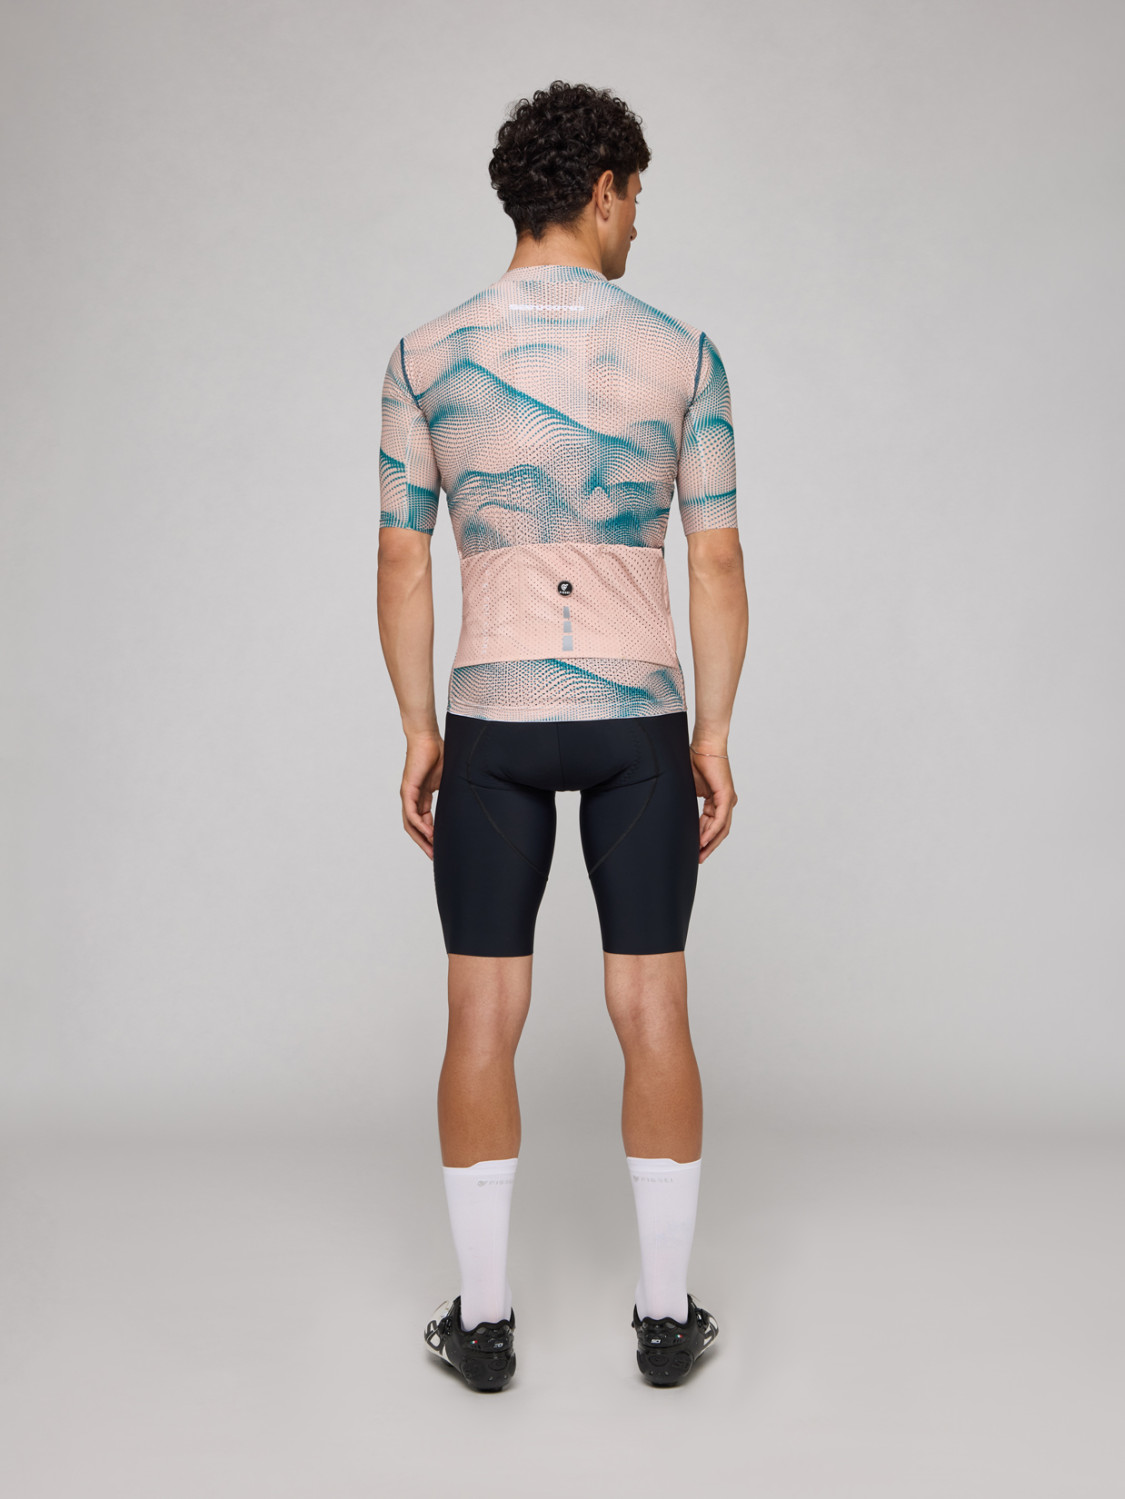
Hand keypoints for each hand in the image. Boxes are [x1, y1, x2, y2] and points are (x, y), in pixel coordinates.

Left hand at [401, 732, 443, 858]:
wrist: (427, 737)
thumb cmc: (438, 752)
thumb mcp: (448, 779)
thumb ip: (453, 792)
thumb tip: (467, 802)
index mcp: (422, 796)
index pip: (424, 822)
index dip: (431, 836)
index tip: (440, 848)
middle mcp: (413, 798)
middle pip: (415, 828)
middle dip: (425, 844)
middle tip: (435, 857)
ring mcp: (408, 795)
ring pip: (411, 824)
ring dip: (421, 839)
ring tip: (432, 851)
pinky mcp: (408, 790)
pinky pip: (411, 813)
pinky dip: (420, 825)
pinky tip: (429, 834)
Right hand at [690, 748, 736, 862]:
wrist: (704, 744)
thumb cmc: (694, 759)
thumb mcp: (689, 786)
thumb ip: (687, 802)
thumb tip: (677, 814)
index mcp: (717, 799)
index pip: (711, 824)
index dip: (703, 838)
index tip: (694, 850)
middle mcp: (725, 801)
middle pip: (719, 830)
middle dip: (708, 846)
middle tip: (698, 859)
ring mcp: (727, 799)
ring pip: (721, 828)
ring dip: (710, 843)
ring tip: (700, 855)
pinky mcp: (726, 795)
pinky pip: (720, 819)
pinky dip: (712, 831)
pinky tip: (703, 841)